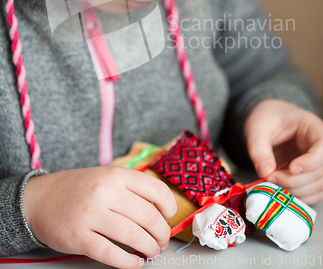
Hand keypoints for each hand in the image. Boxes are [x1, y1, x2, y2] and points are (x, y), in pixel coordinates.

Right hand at [23, 165, 176, 267]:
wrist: (40, 198)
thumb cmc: (78, 189)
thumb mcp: (106, 176)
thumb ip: (131, 188)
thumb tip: (161, 210)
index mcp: (116, 174)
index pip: (156, 189)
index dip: (169, 207)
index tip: (169, 217)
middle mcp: (105, 192)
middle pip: (149, 216)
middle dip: (162, 234)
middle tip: (162, 241)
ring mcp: (91, 215)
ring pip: (134, 236)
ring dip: (149, 248)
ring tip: (151, 251)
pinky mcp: (79, 238)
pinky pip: (111, 254)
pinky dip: (129, 262)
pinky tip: (134, 262)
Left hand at [244, 99, 322, 203]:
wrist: (269, 121)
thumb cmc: (267, 119)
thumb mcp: (257, 128)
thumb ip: (259, 148)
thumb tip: (264, 172)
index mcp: (314, 128)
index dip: (311, 161)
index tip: (291, 168)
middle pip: (321, 171)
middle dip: (294, 180)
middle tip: (270, 177)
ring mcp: (321, 164)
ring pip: (319, 186)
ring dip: (296, 191)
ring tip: (272, 182)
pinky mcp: (314, 177)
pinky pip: (315, 194)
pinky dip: (299, 197)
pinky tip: (281, 190)